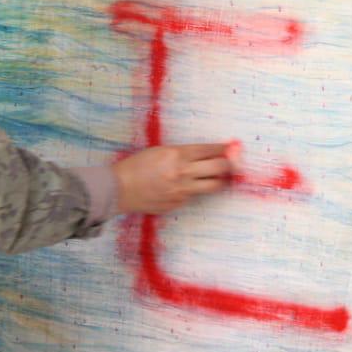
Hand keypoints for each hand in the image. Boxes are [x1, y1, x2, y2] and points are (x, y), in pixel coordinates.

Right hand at [113, 143, 234, 215]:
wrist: (119, 188)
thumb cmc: (136, 166)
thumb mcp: (160, 151)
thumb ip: (182, 153)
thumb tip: (203, 155)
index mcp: (178, 155)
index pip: (211, 150)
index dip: (225, 149)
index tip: (232, 148)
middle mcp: (183, 172)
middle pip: (219, 168)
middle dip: (230, 164)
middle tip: (232, 163)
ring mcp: (183, 191)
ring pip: (213, 186)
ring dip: (220, 181)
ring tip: (221, 178)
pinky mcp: (178, 204)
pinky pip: (194, 196)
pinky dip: (194, 191)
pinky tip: (186, 187)